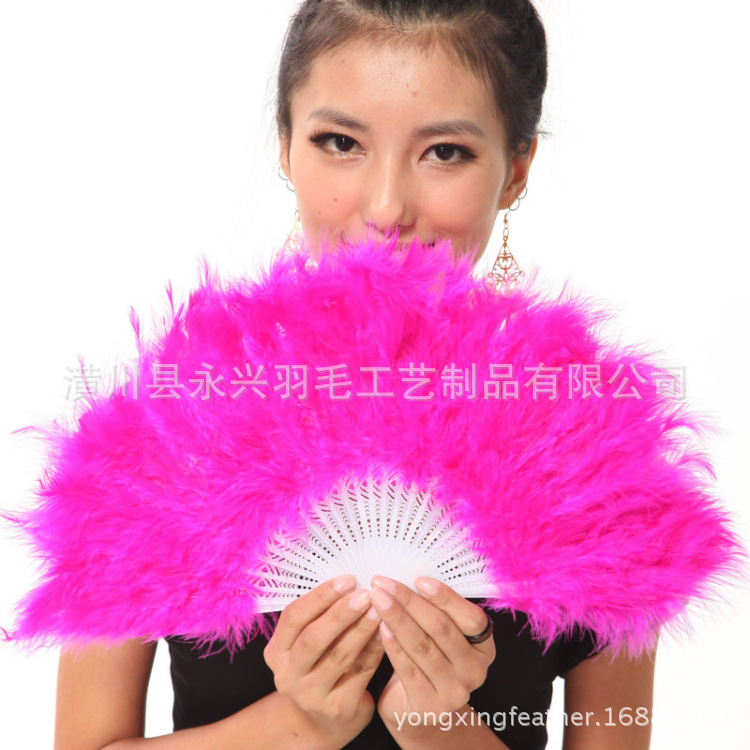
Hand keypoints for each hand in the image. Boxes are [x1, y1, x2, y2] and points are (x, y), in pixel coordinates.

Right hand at [263, 575, 384, 744]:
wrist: (327, 717)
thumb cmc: (321, 664)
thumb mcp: (309, 642)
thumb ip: (320, 616)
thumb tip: (350, 580)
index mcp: (277, 651)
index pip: (293, 617)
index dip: (320, 596)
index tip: (348, 579)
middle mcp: (288, 675)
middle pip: (312, 638)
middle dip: (340, 613)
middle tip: (365, 594)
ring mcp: (311, 695)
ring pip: (338, 656)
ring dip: (361, 629)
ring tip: (379, 609)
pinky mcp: (337, 709)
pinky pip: (360, 672)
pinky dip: (375, 649)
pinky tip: (386, 632)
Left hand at [369, 576, 494, 728]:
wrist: (418, 712)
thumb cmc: (428, 661)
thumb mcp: (440, 637)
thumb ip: (436, 612)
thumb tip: (409, 575)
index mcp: (484, 647)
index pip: (471, 618)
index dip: (446, 597)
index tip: (419, 579)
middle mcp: (475, 670)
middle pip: (441, 628)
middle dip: (410, 601)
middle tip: (383, 583)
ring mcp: (455, 692)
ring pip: (423, 646)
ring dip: (397, 618)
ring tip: (377, 599)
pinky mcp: (430, 706)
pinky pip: (408, 669)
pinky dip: (392, 645)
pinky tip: (380, 627)